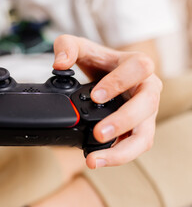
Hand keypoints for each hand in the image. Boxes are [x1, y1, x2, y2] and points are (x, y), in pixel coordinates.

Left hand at [53, 35, 162, 168]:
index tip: (95, 96)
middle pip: (147, 106)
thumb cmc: (100, 62)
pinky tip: (97, 160)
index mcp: (138, 65)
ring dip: (122, 150)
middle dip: (123, 121)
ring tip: (95, 159)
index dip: (118, 83)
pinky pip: (135, 146)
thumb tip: (60, 63)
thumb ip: (67, 47)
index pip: (138, 70)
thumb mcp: (82, 47)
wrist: (108, 74)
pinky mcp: (139, 129)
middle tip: (98, 133)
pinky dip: (118, 156)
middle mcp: (147, 89)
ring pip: (145, 135)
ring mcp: (146, 112)